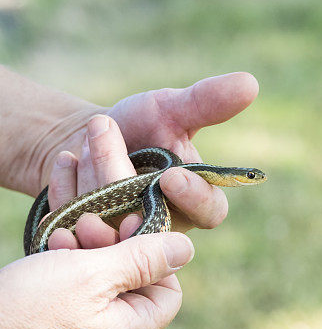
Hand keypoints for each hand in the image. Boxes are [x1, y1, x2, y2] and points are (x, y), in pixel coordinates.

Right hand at [0, 232, 193, 328]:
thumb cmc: (30, 306)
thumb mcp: (95, 273)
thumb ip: (145, 259)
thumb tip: (189, 249)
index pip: (169, 292)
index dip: (155, 257)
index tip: (128, 228)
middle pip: (133, 285)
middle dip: (114, 247)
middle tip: (89, 224)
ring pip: (100, 285)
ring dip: (87, 252)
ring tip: (65, 234)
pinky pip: (75, 295)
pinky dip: (68, 269)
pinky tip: (52, 248)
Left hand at [38, 72, 258, 234]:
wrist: (90, 139)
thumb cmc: (142, 125)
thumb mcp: (171, 109)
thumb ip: (206, 102)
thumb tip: (250, 82)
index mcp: (195, 202)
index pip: (209, 212)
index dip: (194, 198)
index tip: (172, 176)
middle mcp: (163, 229)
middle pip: (150, 221)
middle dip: (122, 179)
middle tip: (106, 142)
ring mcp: (124, 242)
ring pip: (111, 227)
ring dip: (92, 182)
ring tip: (82, 147)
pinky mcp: (88, 245)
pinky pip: (75, 227)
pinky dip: (66, 191)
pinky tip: (65, 161)